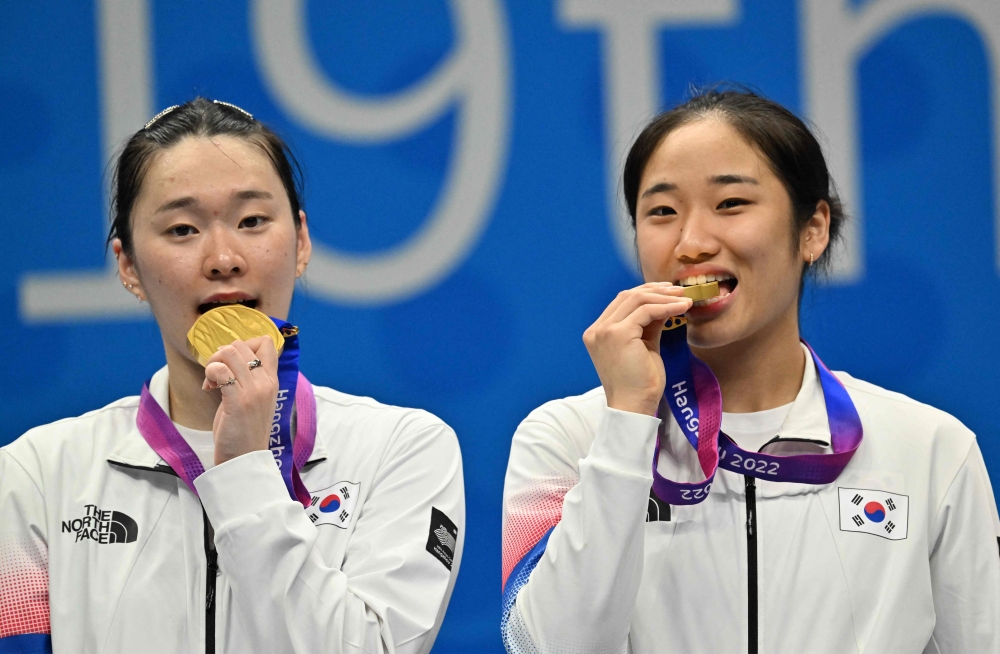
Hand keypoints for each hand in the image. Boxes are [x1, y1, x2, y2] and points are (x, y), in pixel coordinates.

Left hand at [202, 336, 279, 464]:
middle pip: (241, 345)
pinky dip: (210, 373)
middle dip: (221, 354)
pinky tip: (209, 388)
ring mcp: (254, 391)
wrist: (245, 458)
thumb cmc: (245, 429)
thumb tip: (229, 356)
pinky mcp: (238, 401)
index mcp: (272, 380)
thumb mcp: (255, 399)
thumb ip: (248, 378)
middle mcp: (266, 382)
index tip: (233, 362)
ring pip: (229, 352)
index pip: (267, 343)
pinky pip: (220, 370)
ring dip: (214, 362)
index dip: (245, 344)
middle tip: (216, 374)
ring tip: (212, 381)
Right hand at [582, 282, 691, 415]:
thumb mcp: (644, 346)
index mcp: (598, 333)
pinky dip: (666, 307)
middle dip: (655, 290)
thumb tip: (665, 304)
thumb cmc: (640, 383)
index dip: (646, 293)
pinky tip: (682, 308)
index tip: (668, 293)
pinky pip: (646, 311)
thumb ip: (649, 324)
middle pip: (627, 296)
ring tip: (684, 299)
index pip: (621, 303)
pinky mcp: (618, 334)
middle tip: (679, 291)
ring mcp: (604, 331)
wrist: (634, 406)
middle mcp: (597, 330)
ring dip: (663, 297)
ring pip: (636, 300)